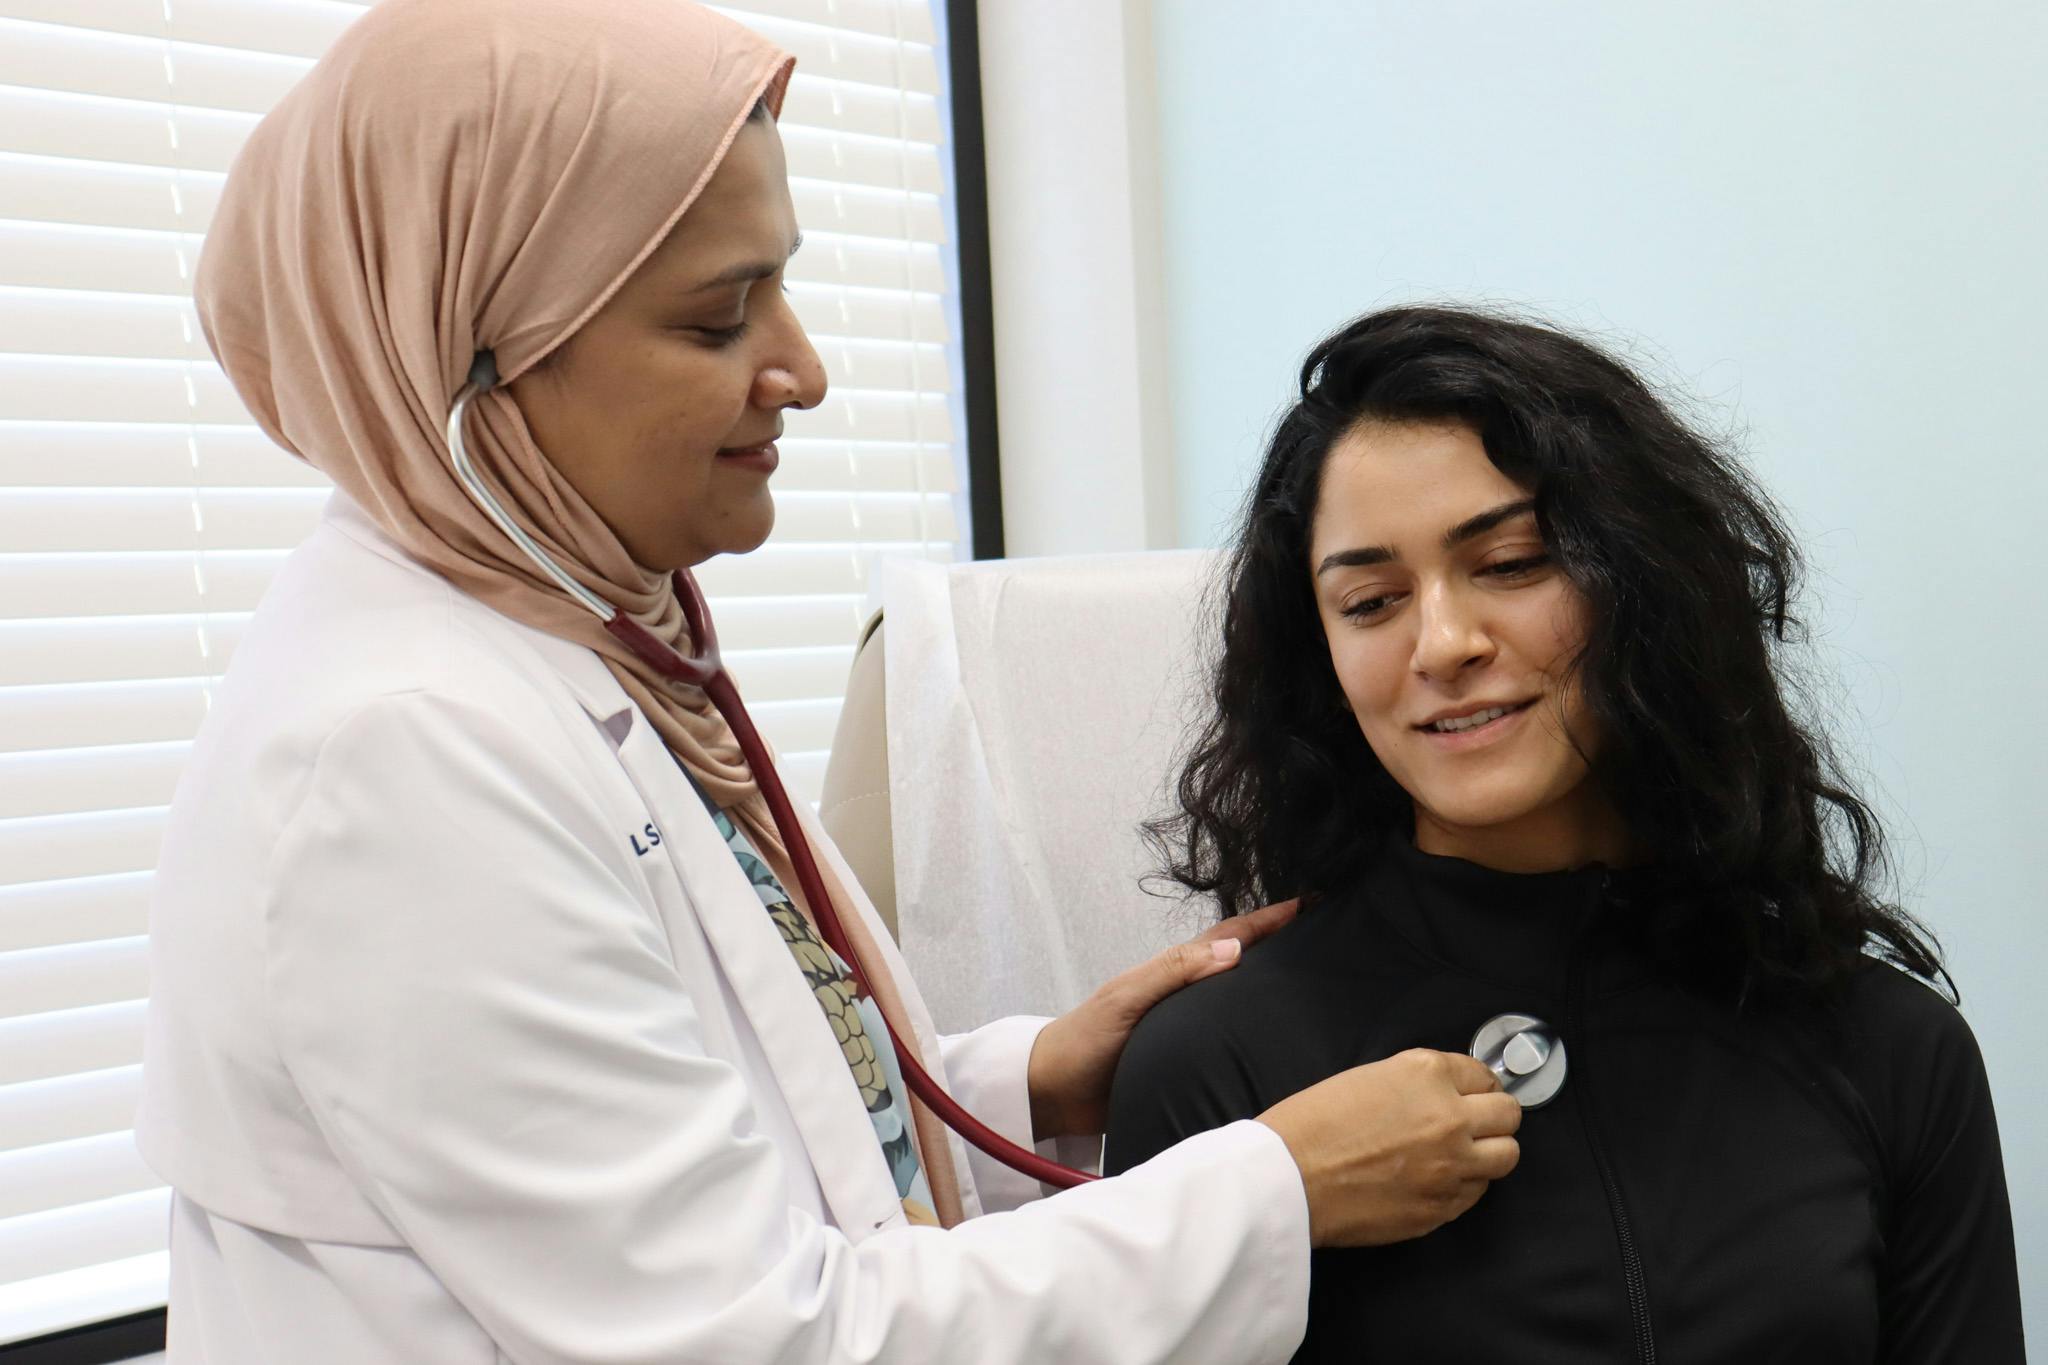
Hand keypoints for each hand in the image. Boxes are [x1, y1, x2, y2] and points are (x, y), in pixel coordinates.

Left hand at [1027, 900, 1298, 1139]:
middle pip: (1242, 967)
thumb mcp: (1126, 998)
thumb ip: (1174, 972)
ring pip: (1240, 1006)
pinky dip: (1257, 1037)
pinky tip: (1284, 1048)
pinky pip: (1231, 1046)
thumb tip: (1234, 948)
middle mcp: (1186, 998)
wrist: (1052, 1094)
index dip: (1267, 921)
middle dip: (1282, 949)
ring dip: (1273, 993)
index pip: (1229, 938)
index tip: (1308, 904)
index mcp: (1173, 974)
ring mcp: (1188, 1031)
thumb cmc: (1083, 1039)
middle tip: (1327, 940)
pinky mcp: (1188, 1066)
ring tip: (1321, 991)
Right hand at [1257, 1048, 1521, 1247]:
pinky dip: (1464, 1185)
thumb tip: (1448, 1096)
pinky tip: (1435, 1180)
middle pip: (1508, 1115)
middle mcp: (1449, 1117)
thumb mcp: (1368, 1077)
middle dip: (1494, 1117)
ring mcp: (1451, 1166)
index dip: (1478, 1086)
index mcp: (1427, 1074)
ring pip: (1506, 1156)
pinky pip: (1476, 1193)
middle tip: (1475, 1123)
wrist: (1288, 1176)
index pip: (1484, 1075)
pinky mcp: (1442, 1207)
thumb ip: (1418, 1083)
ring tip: (1462, 1154)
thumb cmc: (1312, 1125)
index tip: (1473, 1094)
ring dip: (1488, 1152)